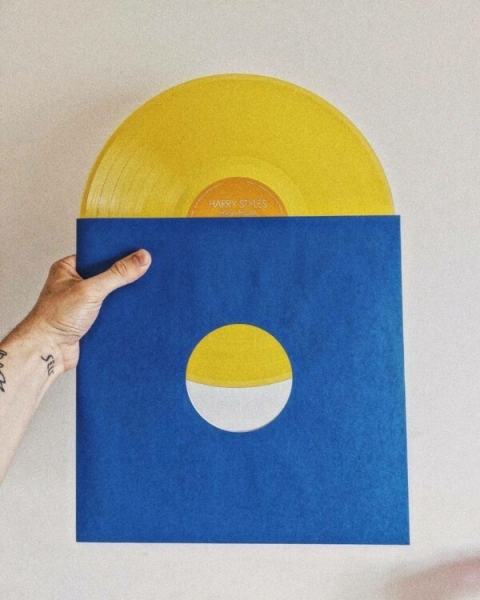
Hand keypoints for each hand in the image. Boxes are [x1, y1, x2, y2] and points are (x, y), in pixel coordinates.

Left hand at [16, 250, 150, 372]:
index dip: (119, 253)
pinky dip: (121, 314)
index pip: (99, 254)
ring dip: (123, 298)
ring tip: (144, 293)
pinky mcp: (90, 321)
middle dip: (124, 277)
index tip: (140, 251)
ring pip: (111, 295)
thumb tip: (142, 257)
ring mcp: (82, 303)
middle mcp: (75, 284)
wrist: (47, 352)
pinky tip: (134, 312)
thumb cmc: (55, 319)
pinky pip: (111, 312)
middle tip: (146, 271)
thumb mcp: (91, 290)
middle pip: (107, 275)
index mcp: (68, 268)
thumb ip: (117, 274)